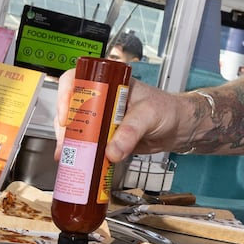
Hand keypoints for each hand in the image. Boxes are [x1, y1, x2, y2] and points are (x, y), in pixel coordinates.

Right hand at [55, 70, 188, 161]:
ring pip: (76, 127)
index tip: (66, 117)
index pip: (77, 80)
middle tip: (66, 145)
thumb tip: (111, 151)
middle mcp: (101, 99)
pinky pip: (88, 143)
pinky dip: (81, 153)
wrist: (179, 127)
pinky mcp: (105, 136)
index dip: (66, 96)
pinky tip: (78, 163)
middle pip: (71, 107)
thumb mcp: (148, 115)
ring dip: (70, 142)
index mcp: (109, 83)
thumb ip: (131, 132)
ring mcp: (101, 118)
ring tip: (68, 157)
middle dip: (64, 127)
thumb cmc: (167, 110)